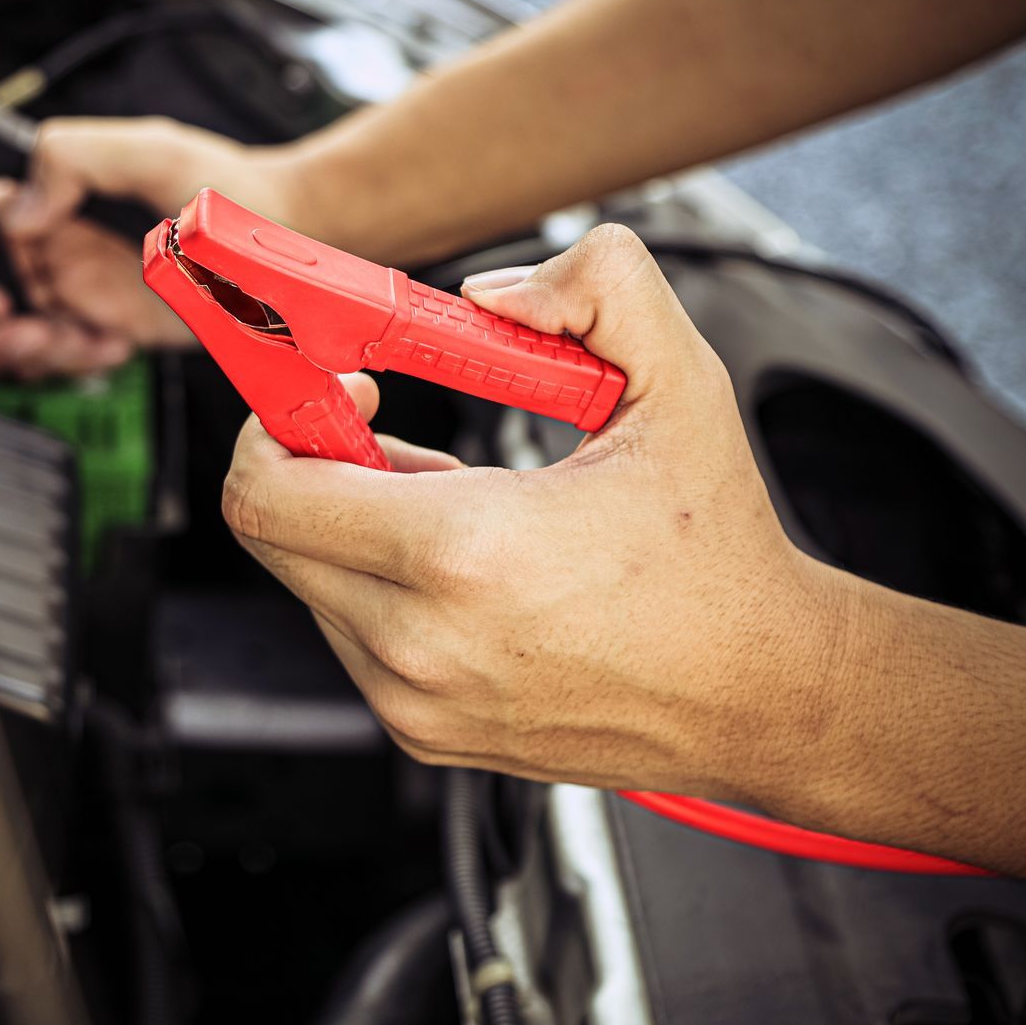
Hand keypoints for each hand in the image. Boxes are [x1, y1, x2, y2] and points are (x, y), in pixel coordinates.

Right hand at [0, 117, 305, 377]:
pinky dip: (76, 361)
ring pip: (10, 336)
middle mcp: (47, 240)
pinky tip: (115, 344)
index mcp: (44, 192)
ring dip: (35, 352)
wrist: (281, 236)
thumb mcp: (151, 152)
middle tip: (34, 336)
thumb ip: (75, 157)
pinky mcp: (100, 323)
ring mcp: (71, 285)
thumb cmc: (225, 184)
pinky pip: (61, 357)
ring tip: (84, 341)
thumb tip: (16, 206)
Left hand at [220, 225, 840, 806]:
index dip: (280, 421)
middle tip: (391, 433)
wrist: (759, 692)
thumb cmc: (716, 550)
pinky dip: (379, 587)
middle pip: (270, 535)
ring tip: (458, 509)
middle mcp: (420, 642)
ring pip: (309, 584)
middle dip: (313, 465)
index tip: (346, 389)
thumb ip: (598, 289)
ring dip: (352, 529)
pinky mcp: (423, 734)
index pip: (266, 492)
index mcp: (462, 554)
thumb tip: (491, 294)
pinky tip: (466, 570)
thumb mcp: (680, 386)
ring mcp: (415, 700)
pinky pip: (350, 636)